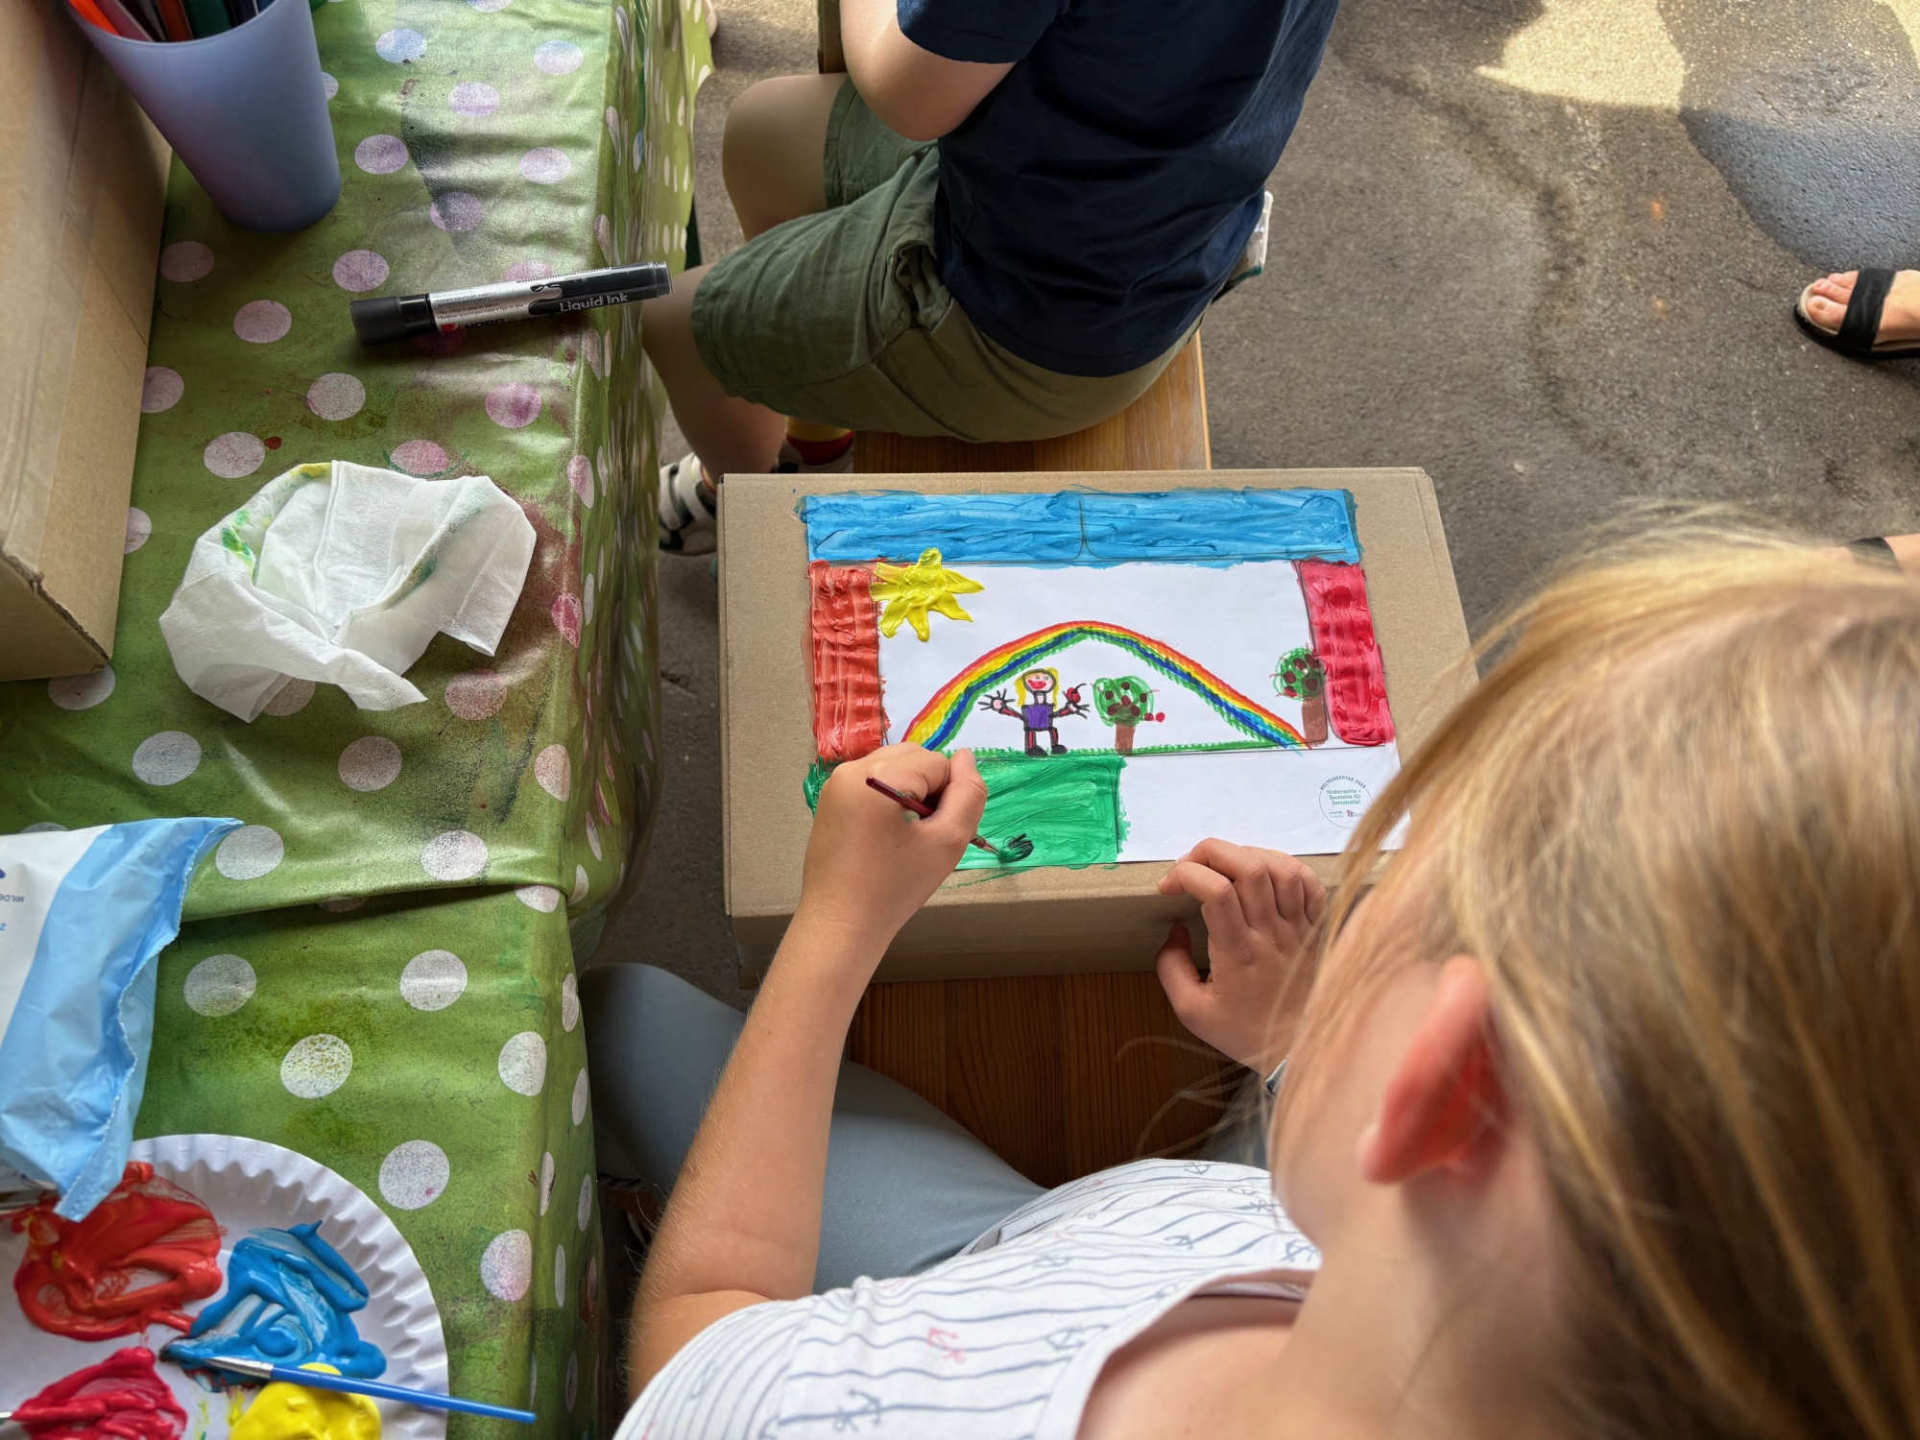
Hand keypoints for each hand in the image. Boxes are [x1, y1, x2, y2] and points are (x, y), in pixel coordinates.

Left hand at [797, 745, 987, 955]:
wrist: (841, 924)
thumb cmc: (894, 888)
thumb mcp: (947, 842)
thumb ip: (968, 794)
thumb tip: (966, 758)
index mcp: (875, 775)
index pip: (938, 764)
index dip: (949, 799)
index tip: (936, 836)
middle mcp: (850, 768)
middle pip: (915, 757)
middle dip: (930, 790)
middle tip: (924, 837)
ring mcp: (835, 782)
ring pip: (895, 766)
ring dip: (911, 793)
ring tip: (905, 837)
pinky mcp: (830, 799)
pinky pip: (873, 781)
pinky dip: (889, 798)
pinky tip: (886, 836)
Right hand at [1154, 839, 1325, 1070]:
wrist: (1299, 1049)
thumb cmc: (1244, 1032)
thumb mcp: (1192, 1012)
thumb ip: (1170, 968)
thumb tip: (1174, 930)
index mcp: (1238, 952)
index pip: (1216, 891)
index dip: (1186, 875)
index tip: (1168, 887)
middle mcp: (1271, 933)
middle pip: (1248, 866)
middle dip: (1210, 852)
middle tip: (1191, 866)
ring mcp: (1298, 927)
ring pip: (1279, 867)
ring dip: (1245, 854)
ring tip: (1224, 867)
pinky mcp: (1316, 927)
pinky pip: (1308, 881)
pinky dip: (1284, 864)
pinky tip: (1263, 872)